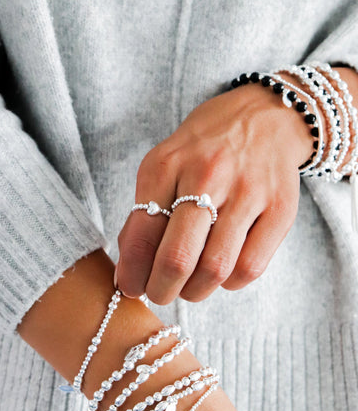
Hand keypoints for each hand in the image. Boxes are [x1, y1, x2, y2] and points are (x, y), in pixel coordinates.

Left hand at [116, 80, 315, 302]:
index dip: (132, 273)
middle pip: (177, 258)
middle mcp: (207, 176)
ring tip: (189, 287)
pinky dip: (230, 283)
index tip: (131, 287)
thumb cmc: (205, 149)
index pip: (141, 234)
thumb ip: (144, 213)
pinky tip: (222, 273)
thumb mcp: (164, 165)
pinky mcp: (280, 209)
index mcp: (167, 165)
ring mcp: (247, 192)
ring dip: (195, 291)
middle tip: (159, 294)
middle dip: (161, 290)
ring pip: (215, 268)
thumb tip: (130, 269)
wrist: (265, 116)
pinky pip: (251, 267)